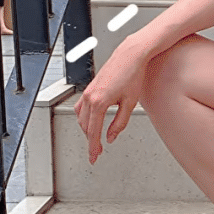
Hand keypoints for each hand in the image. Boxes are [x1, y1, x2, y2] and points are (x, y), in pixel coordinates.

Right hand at [74, 39, 147, 163]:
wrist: (130, 56)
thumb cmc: (132, 75)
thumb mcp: (130, 103)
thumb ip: (119, 123)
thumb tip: (111, 137)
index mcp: (99, 102)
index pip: (93, 132)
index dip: (93, 147)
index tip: (94, 157)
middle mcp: (90, 97)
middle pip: (85, 127)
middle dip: (90, 141)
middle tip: (97, 152)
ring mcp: (88, 92)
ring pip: (81, 118)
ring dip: (87, 130)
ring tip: (95, 140)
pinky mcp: (89, 88)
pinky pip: (80, 108)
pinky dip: (84, 118)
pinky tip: (91, 122)